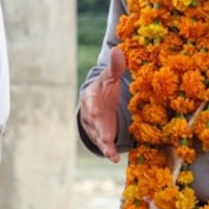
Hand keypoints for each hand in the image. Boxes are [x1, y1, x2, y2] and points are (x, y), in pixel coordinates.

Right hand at [79, 46, 125, 162]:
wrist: (98, 104)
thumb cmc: (104, 89)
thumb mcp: (109, 78)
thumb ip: (115, 67)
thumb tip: (118, 49)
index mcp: (90, 96)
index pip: (90, 101)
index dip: (92, 106)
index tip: (96, 110)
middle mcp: (90, 114)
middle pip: (93, 121)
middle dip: (98, 128)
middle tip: (104, 136)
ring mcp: (95, 127)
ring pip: (98, 136)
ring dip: (104, 144)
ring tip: (110, 152)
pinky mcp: (102, 138)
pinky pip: (105, 146)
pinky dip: (109, 152)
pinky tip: (115, 158)